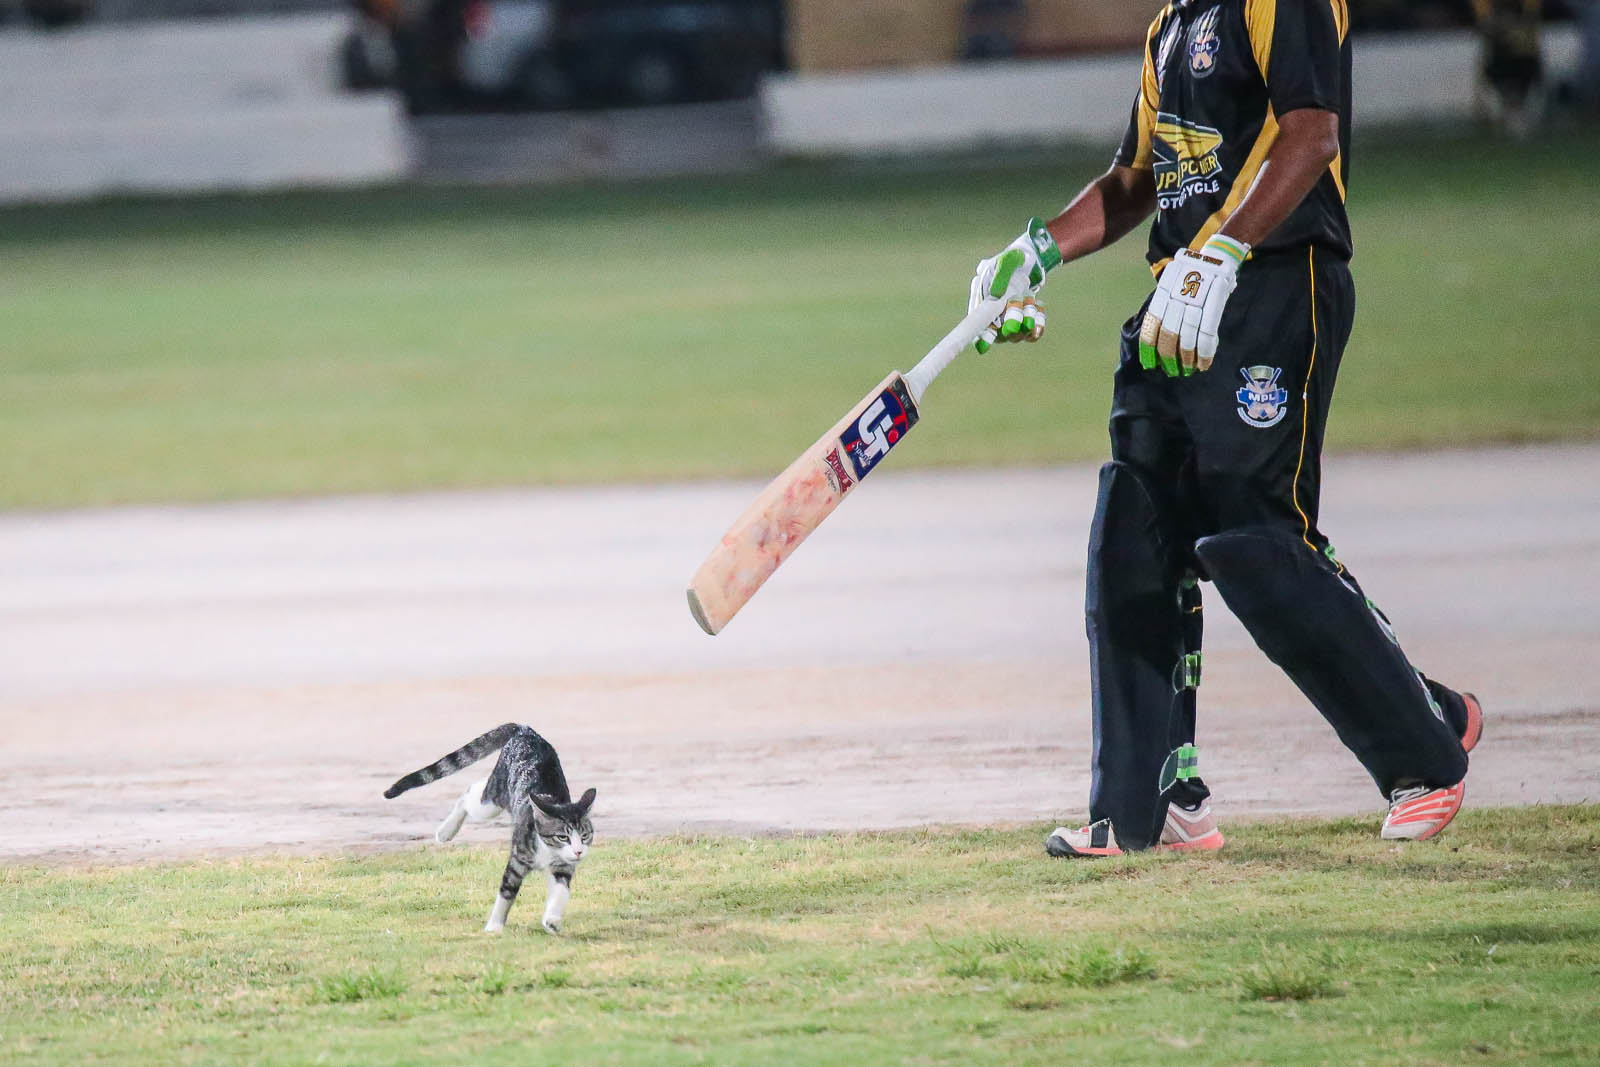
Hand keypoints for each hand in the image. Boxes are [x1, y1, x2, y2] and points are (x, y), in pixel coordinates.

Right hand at [969, 217, 1061, 352]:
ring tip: (1031, 300)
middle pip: (1000, 335)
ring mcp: (1009, 322)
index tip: (987, 342)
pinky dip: (1038, 323)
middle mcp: (992, 316)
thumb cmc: (1014, 258)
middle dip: (1013, 324)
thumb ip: (1001, 275)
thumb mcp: (1008, 261)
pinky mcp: (1024, 323)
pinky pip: (1031, 334)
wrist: (1031, 260)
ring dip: (1028, 320)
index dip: (981, 338)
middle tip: (1022, 302)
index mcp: (981, 302)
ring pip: (1018, 335)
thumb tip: (997, 295)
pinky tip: (1039, 306)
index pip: (977, 327)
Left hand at [1138, 235, 1248, 375]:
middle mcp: (1178, 294)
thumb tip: (1159, 339)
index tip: (1149, 364)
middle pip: (1169, 332)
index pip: (1151, 323)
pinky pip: (1208, 332)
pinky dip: (1205, 351)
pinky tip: (1203, 364)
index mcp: (1164, 291)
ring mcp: (1197, 297)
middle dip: (1168, 356)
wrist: (1219, 254)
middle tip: (1170, 370)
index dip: (1149, 346)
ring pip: (1188, 335)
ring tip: (1186, 370)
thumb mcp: (1174, 284)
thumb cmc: (1194, 274)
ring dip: (1187, 357)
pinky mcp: (1216, 300)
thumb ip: (1166, 307)